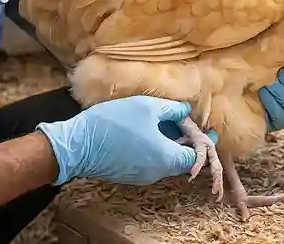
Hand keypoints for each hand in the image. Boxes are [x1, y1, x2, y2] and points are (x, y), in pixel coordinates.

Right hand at [36, 96, 217, 185]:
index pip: (196, 157)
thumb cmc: (115, 122)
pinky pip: (150, 161)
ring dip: (169, 142)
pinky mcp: (129, 174)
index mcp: (166, 158)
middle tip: (182, 119)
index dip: (202, 142)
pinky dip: (155, 147)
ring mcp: (142, 176)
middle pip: (181, 158)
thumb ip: (173, 109)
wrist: (78, 143)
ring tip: (164, 120)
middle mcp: (157, 172)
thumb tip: (186, 110)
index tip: (205, 128)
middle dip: (185, 139)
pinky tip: (147, 129)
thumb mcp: (148, 107)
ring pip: (165, 159)